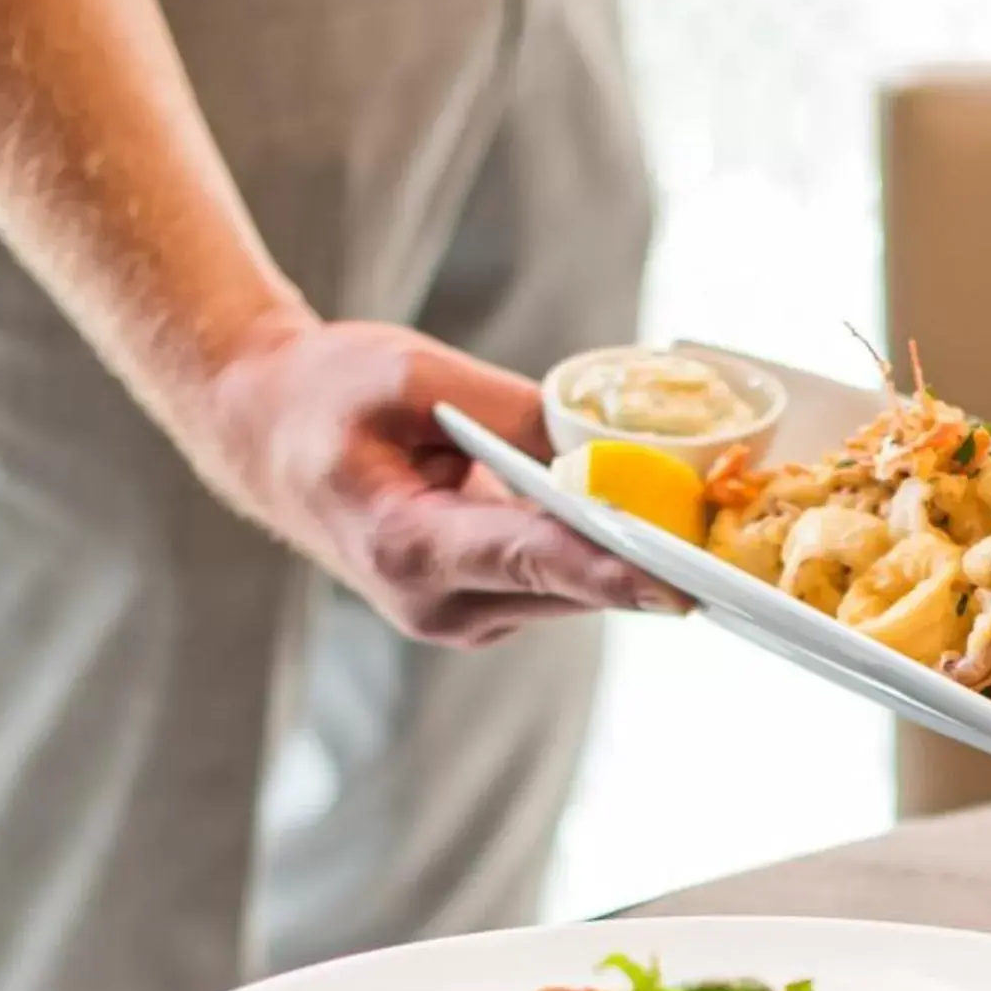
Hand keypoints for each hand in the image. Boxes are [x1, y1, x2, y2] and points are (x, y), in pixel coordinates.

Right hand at [201, 313, 684, 646]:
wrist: (265, 434)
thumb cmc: (326, 394)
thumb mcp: (412, 373)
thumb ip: (511, 412)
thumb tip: (604, 448)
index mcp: (407, 547)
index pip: (532, 561)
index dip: (612, 572)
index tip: (680, 584)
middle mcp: (437, 603)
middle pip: (572, 583)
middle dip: (645, 555)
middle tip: (725, 527)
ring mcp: (460, 617)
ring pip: (574, 587)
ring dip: (625, 553)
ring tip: (688, 513)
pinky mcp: (482, 609)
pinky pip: (558, 579)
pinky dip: (593, 549)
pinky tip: (629, 513)